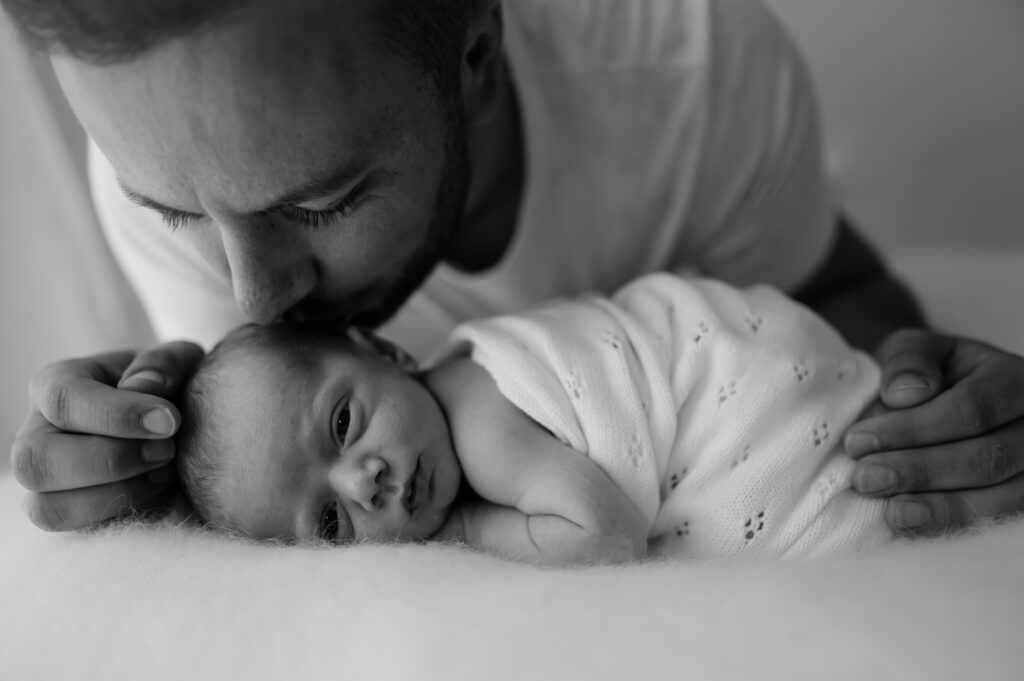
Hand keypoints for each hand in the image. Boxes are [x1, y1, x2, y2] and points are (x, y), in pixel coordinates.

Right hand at [11, 341, 203, 530]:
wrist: (180, 430)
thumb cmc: (170, 387)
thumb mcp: (176, 363)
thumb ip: (161, 364)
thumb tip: (142, 386)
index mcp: (56, 386)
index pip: (63, 400)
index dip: (116, 414)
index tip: (169, 422)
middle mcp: (39, 436)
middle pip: (36, 461)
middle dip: (111, 461)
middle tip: (166, 451)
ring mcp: (49, 485)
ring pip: (47, 508)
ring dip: (116, 495)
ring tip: (165, 472)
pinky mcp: (73, 517)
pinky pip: (79, 535)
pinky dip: (125, 517)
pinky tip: (160, 494)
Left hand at [844, 329, 1023, 534]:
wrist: (941, 397)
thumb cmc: (925, 374)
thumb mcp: (912, 351)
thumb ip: (908, 362)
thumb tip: (904, 395)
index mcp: (1011, 378)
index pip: (970, 409)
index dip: (912, 430)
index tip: (859, 442)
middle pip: (985, 457)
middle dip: (919, 471)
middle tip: (866, 479)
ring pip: (1000, 498)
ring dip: (939, 508)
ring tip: (890, 511)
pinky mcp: (1022, 501)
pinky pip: (998, 521)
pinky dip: (952, 526)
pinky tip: (912, 527)